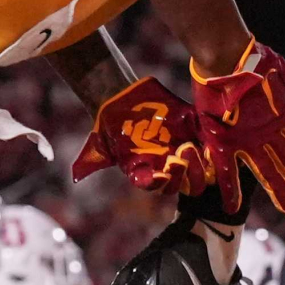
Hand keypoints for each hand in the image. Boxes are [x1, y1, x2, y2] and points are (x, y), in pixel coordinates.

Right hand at [71, 75, 207, 192]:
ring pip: (199, 167)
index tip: (160, 174)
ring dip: (197, 162)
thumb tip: (76, 174)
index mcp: (147, 172)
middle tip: (179, 156)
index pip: (156, 186)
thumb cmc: (109, 124)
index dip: (159, 183)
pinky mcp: (193, 131)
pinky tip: (206, 140)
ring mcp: (182, 149)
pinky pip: (208, 143)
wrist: (122, 98)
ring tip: (188, 147)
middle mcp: (167, 165)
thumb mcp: (97, 144)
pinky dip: (209, 144)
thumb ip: (89, 162)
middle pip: (183, 182)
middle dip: (184, 174)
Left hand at [190, 42, 284, 212]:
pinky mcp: (220, 141)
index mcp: (280, 117)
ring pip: (264, 170)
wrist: (221, 58)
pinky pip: (226, 169)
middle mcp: (264, 132)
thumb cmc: (252, 61)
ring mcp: (243, 139)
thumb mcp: (282, 72)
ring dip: (276, 188)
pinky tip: (232, 207)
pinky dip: (229, 188)